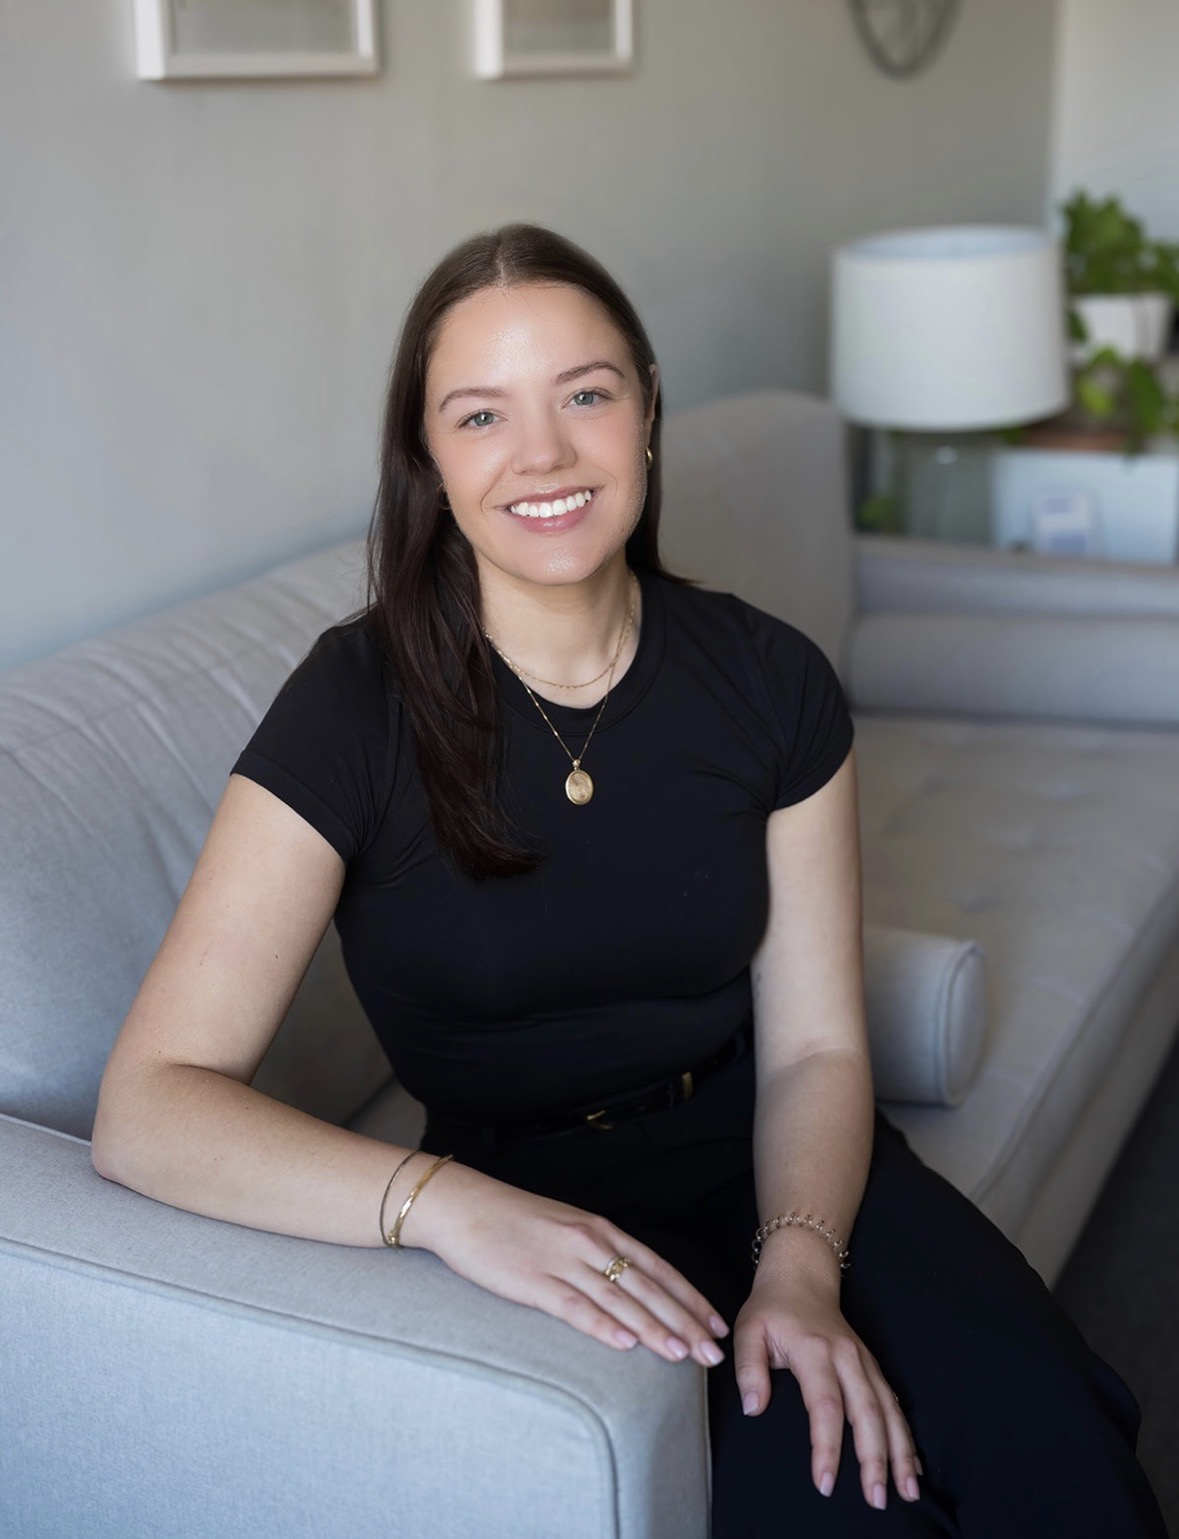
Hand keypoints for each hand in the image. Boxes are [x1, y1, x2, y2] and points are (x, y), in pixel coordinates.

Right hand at [400, 1160, 729, 1368]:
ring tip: (682, 1354)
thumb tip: (627, 1282)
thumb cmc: (510, 1218)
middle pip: (647, 1287)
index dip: (690, 1296)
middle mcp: (588, 1242)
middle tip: (713, 1352)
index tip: (716, 1322)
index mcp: (599, 1228)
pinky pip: (575, 1307)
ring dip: (654, 1329)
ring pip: (619, 1300)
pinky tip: (625, 1344)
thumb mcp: (564, 1226)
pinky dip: (603, 1326)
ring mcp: (561, 1261)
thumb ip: (595, 1251)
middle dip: (684, 1321)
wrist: (461, 1205)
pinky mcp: (532, 1281)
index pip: (656, 1267)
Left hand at [733, 1260, 919, 1509]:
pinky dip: (905, 1436)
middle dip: (875, 1458)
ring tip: (907, 1490)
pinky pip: (894, 1403)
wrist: (801, 1277)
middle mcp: (847, 1357)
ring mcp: (864, 1361)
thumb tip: (753, 1408)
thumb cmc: (772, 1308)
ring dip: (900, 1452)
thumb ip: (749, 1369)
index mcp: (815, 1350)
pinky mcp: (872, 1367)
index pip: (825, 1405)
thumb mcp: (748, 1330)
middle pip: (867, 1412)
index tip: (825, 1482)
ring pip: (889, 1410)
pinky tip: (912, 1465)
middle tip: (875, 1499)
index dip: (827, 1446)